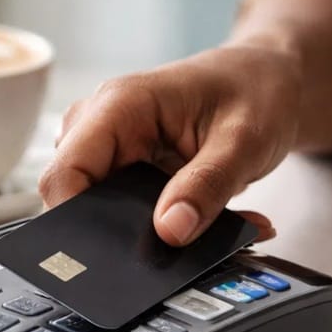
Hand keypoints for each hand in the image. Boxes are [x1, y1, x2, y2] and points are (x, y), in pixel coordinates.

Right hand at [39, 42, 301, 245]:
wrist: (267, 76)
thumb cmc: (256, 92)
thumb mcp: (245, 141)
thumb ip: (208, 186)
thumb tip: (171, 231)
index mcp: (119, 105)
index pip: (64, 173)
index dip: (75, 219)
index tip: (113, 255)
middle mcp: (101, 123)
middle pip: (72, 193)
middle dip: (113, 229)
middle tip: (172, 241)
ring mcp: (107, 144)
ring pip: (93, 205)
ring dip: (139, 226)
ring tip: (196, 223)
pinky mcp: (122, 164)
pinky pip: (118, 204)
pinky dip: (154, 220)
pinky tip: (195, 217)